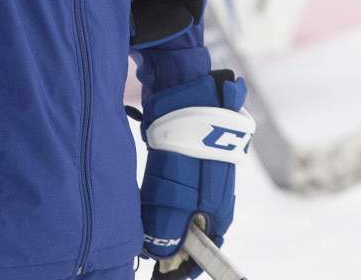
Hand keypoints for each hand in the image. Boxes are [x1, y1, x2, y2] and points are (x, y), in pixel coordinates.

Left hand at [140, 71, 252, 278]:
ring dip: (165, 221)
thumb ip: (167, 230)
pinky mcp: (189, 158)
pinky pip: (175, 188)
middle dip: (172, 245)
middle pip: (193, 231)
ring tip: (142, 229)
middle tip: (147, 252)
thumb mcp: (176, 198)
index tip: (163, 273)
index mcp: (218, 213)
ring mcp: (203, 176)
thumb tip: (161, 254)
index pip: (205, 252)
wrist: (187, 98)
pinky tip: (144, 198)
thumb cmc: (187, 151)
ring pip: (183, 208)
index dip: (184, 265)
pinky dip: (161, 199)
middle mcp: (215, 197)